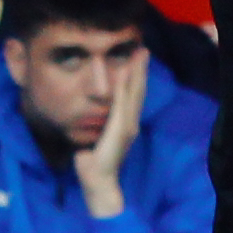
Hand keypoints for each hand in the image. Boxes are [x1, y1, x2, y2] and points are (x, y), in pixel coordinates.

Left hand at [74, 48, 148, 219]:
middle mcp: (131, 122)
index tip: (137, 59)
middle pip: (138, 90)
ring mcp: (127, 126)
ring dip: (136, 73)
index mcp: (126, 124)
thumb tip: (90, 114)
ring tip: (138, 56)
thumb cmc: (95, 163)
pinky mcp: (120, 130)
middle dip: (140, 69)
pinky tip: (122, 74)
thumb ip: (99, 125)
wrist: (99, 182)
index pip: (133, 95)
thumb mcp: (98, 138)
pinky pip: (121, 104)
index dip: (136, 77)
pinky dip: (123, 88)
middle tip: (143, 49)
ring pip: (134, 94)